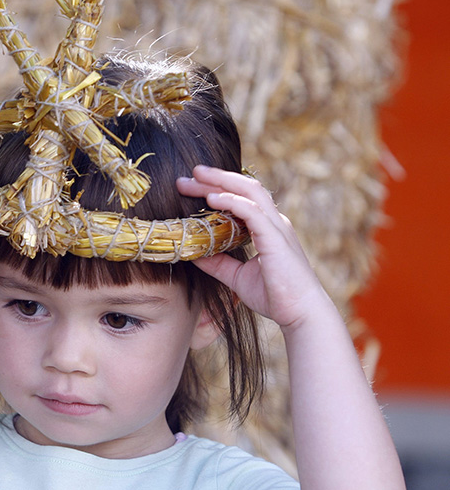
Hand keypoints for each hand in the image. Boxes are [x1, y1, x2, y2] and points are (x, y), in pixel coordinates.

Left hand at [176, 165, 328, 329]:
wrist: (301, 314)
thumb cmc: (275, 295)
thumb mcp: (237, 276)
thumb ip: (218, 263)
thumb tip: (194, 253)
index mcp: (267, 228)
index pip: (242, 197)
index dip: (218, 187)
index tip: (192, 185)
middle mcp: (273, 222)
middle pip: (244, 187)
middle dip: (216, 178)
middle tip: (189, 175)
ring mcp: (276, 227)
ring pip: (249, 192)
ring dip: (221, 182)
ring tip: (196, 177)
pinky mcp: (276, 238)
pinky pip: (252, 212)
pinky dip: (232, 201)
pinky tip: (212, 198)